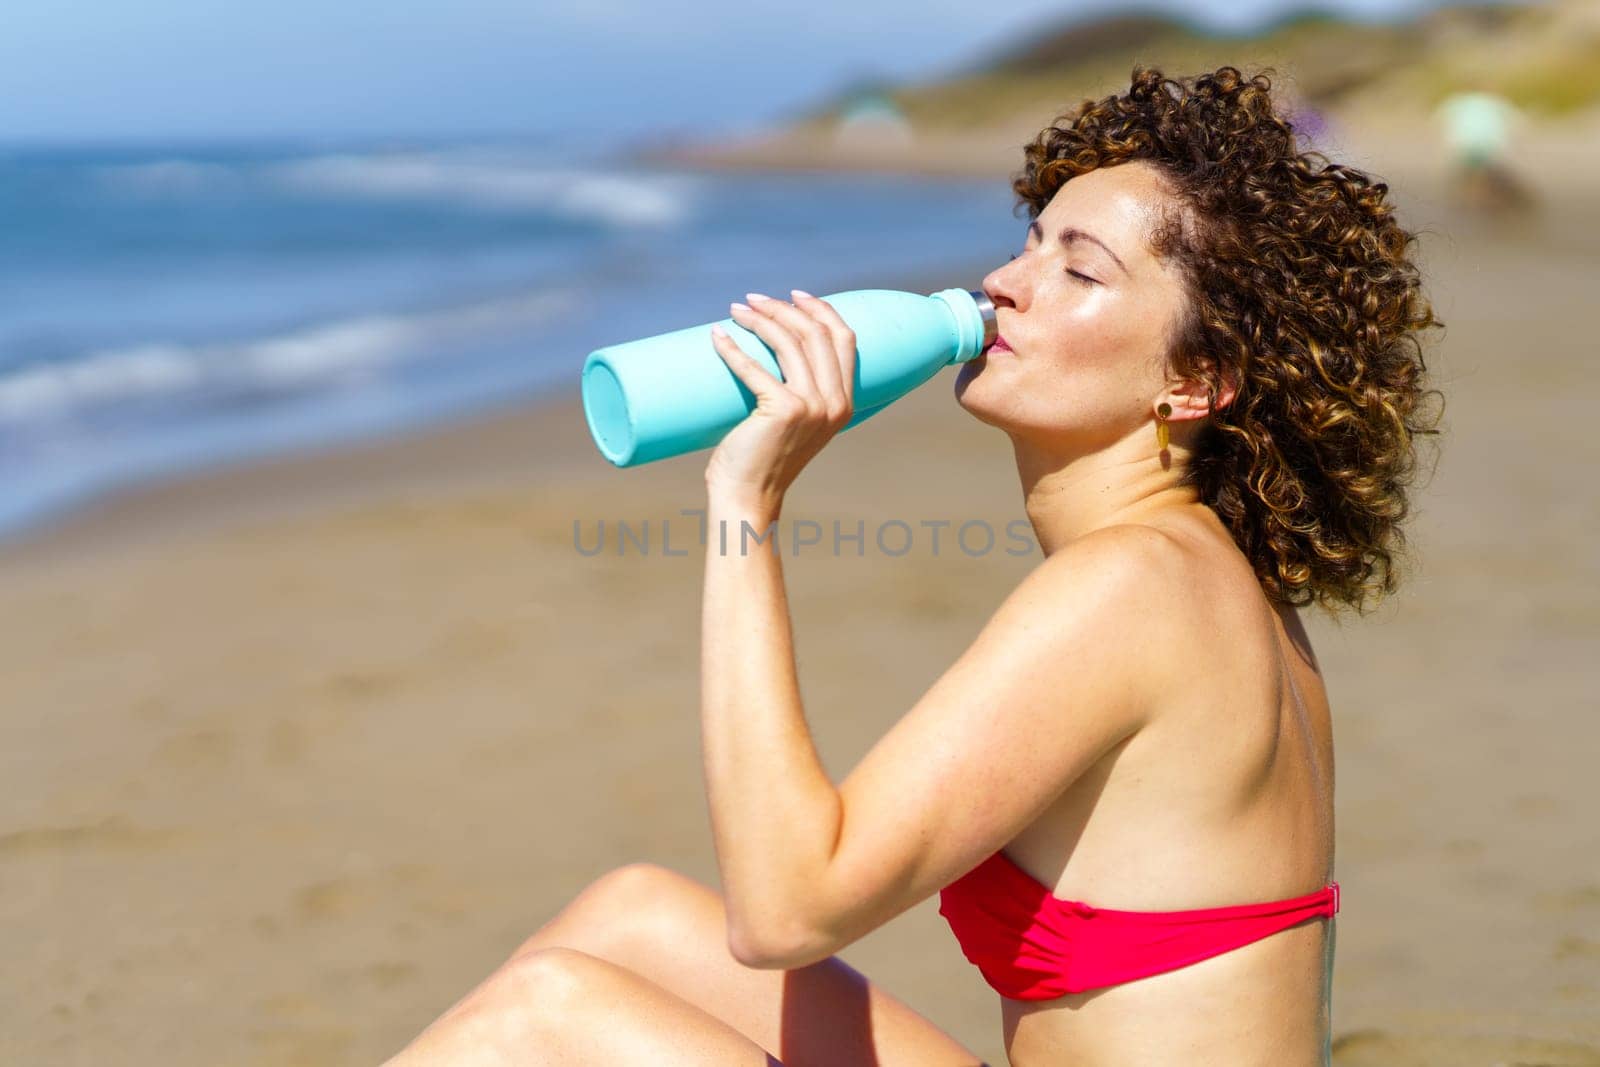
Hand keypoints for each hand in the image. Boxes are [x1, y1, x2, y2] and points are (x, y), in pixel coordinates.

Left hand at [705, 289, 856, 508]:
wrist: (750, 495)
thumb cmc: (763, 457)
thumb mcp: (798, 420)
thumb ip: (803, 390)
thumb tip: (777, 341)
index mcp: (845, 402)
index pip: (844, 339)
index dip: (820, 310)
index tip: (793, 295)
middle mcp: (834, 402)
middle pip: (815, 334)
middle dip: (783, 308)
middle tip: (752, 300)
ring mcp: (812, 407)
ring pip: (789, 342)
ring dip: (760, 319)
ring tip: (735, 310)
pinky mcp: (783, 410)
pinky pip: (755, 367)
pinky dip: (733, 348)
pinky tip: (717, 336)